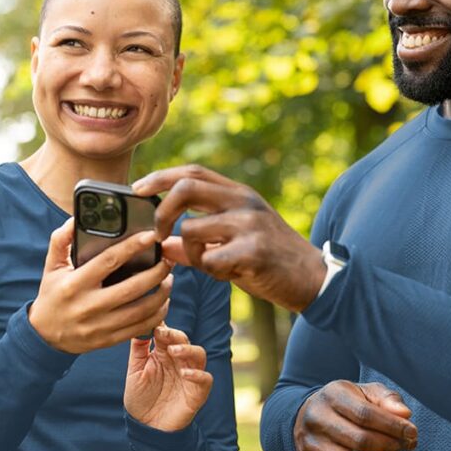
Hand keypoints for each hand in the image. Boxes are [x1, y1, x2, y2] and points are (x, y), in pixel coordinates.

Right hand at [29, 219, 172, 353]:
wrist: (43, 335)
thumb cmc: (52, 294)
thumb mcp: (52, 266)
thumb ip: (61, 240)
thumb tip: (75, 219)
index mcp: (75, 284)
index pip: (109, 261)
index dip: (133, 246)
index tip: (152, 235)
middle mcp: (88, 306)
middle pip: (132, 288)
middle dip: (157, 272)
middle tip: (168, 259)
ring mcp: (99, 326)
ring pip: (141, 310)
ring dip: (162, 293)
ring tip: (169, 279)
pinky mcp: (108, 340)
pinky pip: (140, 328)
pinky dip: (158, 314)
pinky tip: (163, 302)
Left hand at [124, 323, 212, 430]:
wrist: (146, 427)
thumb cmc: (140, 398)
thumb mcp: (134, 372)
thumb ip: (138, 350)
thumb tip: (140, 326)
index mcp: (163, 354)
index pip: (167, 334)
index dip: (163, 326)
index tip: (154, 321)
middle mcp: (179, 361)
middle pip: (184, 340)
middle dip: (175, 335)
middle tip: (163, 333)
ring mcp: (190, 375)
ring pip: (199, 354)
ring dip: (188, 350)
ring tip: (174, 351)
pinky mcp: (198, 392)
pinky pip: (205, 379)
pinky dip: (198, 374)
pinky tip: (185, 374)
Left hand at [132, 165, 326, 312]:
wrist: (313, 278)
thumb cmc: (270, 260)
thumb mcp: (235, 243)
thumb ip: (198, 243)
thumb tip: (163, 245)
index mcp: (239, 194)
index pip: (193, 172)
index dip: (161, 176)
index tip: (138, 188)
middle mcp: (244, 202)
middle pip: (186, 187)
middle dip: (162, 211)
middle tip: (158, 234)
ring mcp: (250, 224)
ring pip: (191, 230)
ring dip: (190, 252)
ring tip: (211, 263)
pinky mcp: (254, 251)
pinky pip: (210, 260)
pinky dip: (210, 271)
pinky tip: (229, 273)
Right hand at [294, 380, 417, 450]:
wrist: (309, 414)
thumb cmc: (346, 402)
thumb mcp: (365, 392)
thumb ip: (387, 399)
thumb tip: (405, 415)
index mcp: (332, 395)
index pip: (365, 414)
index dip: (393, 426)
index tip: (412, 432)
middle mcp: (316, 419)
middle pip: (360, 440)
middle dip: (391, 446)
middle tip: (408, 446)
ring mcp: (310, 445)